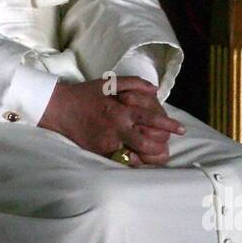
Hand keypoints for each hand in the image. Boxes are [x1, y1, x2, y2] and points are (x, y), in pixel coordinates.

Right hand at [38, 77, 184, 166]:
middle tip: (166, 144)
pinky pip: (121, 160)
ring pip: (136, 156)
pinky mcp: (100, 152)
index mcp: (121, 111)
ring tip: (156, 153)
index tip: (181, 129)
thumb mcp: (109, 83)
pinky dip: (132, 159)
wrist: (60, 109)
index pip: (151, 119)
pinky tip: (137, 155)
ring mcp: (108, 143)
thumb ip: (134, 83)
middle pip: (147, 143)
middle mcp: (116, 129)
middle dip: (161, 145)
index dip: (169, 125)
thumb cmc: (86, 94)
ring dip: (148, 155)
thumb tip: (154, 90)